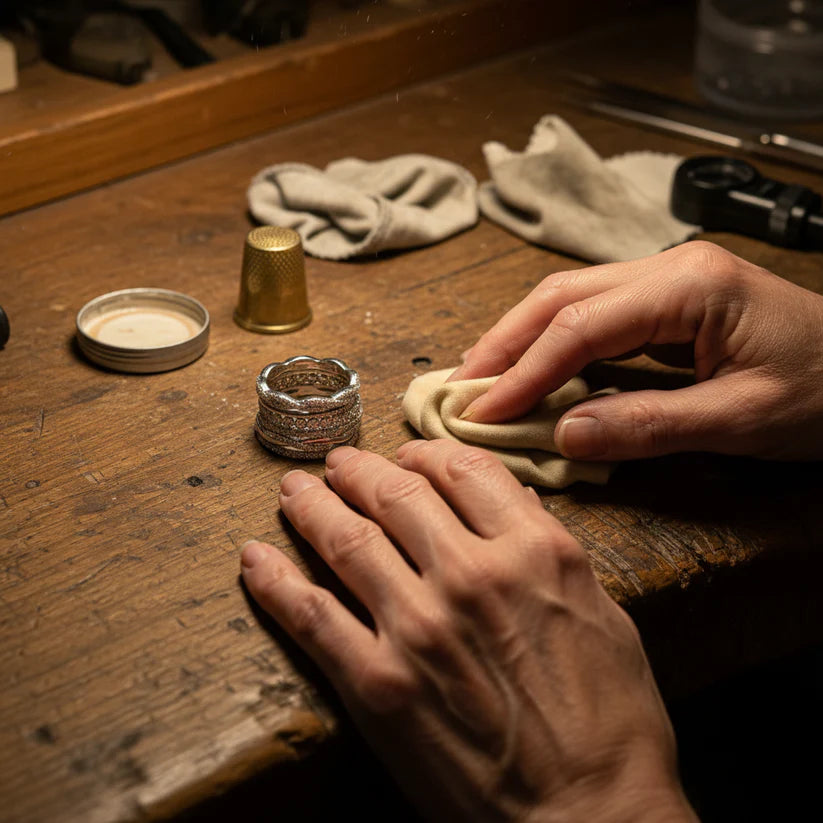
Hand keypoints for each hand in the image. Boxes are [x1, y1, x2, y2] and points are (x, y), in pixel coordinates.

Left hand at [241, 442, 695, 821]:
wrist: (591, 818)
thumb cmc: (611, 724)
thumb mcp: (605, 616)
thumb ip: (552, 552)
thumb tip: (515, 506)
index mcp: (534, 552)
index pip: (463, 471)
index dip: (426, 452)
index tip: (407, 454)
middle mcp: (471, 575)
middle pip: (396, 493)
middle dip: (359, 469)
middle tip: (338, 462)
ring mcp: (418, 626)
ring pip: (346, 539)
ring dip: (312, 505)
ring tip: (293, 490)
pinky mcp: (377, 684)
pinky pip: (311, 615)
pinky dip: (274, 580)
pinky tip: (253, 557)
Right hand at [450, 241, 822, 460]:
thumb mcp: (743, 418)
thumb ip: (650, 424)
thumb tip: (563, 435)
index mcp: (689, 285)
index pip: (581, 325)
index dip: (524, 370)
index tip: (483, 411)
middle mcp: (669, 269)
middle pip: (561, 296)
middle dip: (504, 342)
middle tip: (461, 388)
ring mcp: (668, 281)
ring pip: (571, 300)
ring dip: (521, 340)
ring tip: (480, 378)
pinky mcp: (669, 304)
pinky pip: (595, 317)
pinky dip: (554, 346)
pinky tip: (530, 370)